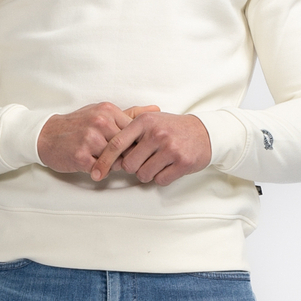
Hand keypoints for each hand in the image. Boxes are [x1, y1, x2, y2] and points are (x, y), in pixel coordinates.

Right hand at [38, 102, 135, 174]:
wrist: (45, 135)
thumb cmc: (77, 125)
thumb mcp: (102, 112)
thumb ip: (130, 113)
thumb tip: (156, 109)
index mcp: (108, 111)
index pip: (135, 132)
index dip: (134, 144)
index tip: (128, 148)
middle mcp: (100, 122)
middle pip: (127, 147)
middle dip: (124, 156)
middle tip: (114, 156)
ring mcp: (90, 139)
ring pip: (116, 160)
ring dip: (111, 164)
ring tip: (99, 158)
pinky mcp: (81, 156)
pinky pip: (102, 169)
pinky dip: (99, 170)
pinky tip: (91, 164)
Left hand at [90, 111, 211, 185]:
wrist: (205, 132)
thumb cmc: (172, 128)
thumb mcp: (151, 119)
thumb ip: (129, 129)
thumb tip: (104, 144)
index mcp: (144, 122)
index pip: (116, 144)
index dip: (104, 160)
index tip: (96, 173)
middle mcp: (156, 134)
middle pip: (129, 165)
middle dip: (133, 168)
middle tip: (143, 161)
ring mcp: (170, 148)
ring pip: (143, 175)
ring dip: (147, 174)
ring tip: (157, 163)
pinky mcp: (182, 162)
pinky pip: (160, 180)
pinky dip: (161, 177)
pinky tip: (168, 167)